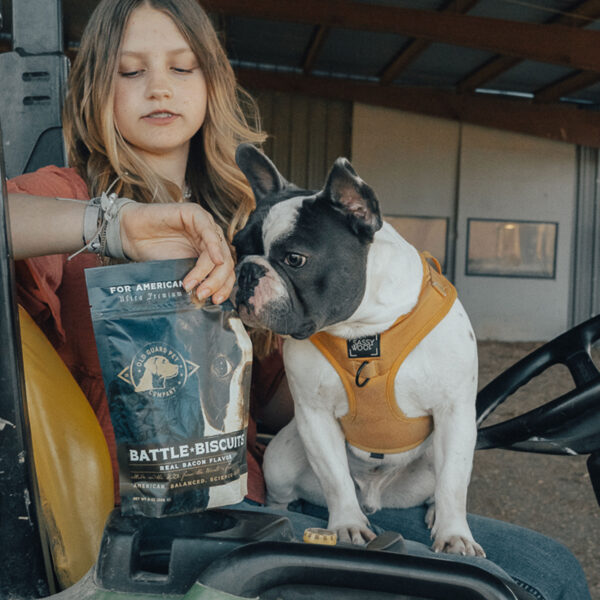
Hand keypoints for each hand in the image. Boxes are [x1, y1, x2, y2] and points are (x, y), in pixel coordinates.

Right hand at [119, 202, 234, 303]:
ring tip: (192, 283)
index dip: (224, 287)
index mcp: (210, 254)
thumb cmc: (152, 253)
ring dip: (208, 270)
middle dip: (216, 282)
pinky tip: (215, 259)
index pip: (226, 272)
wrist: (129, 235)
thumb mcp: (177, 273)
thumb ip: (194, 281)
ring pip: (220, 250)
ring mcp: (204, 226)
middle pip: (226, 263)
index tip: (216, 300)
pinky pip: (209, 230)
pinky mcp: (194, 213)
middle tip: (202, 294)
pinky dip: (214, 246)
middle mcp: (210, 240)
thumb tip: (206, 300)